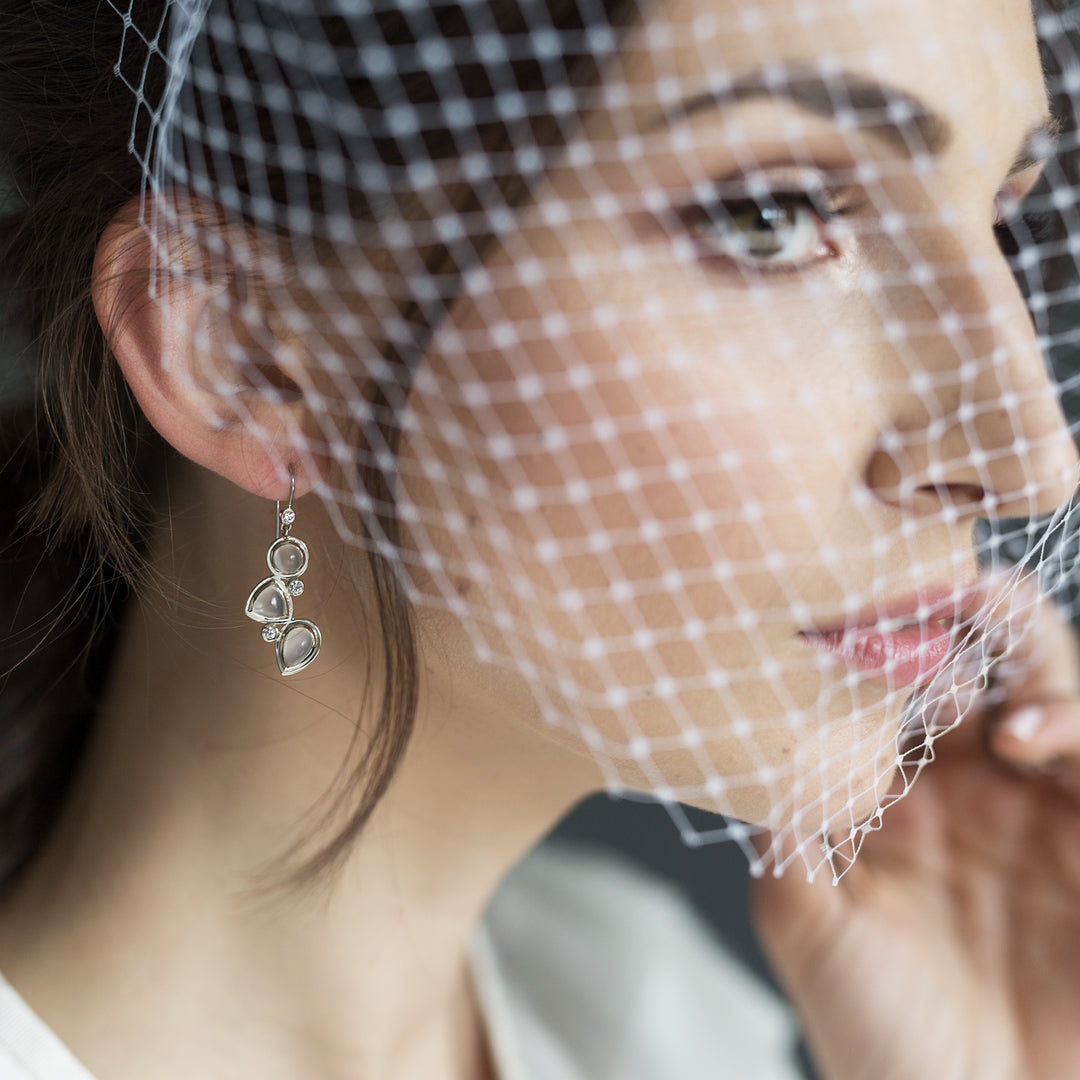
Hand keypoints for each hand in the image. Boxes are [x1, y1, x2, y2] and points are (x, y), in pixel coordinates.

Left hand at [753, 573, 1079, 1079]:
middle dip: (976, 616)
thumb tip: (750, 740)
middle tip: (955, 589)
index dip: (885, 633)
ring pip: (1051, 692)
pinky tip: (1032, 738)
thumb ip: (782, 825)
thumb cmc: (875, 1033)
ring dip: (1034, 667)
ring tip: (1006, 711)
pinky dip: (1074, 726)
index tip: (860, 597)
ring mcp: (1042, 808)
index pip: (895, 678)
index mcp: (894, 784)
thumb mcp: (804, 921)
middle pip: (984, 660)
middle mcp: (970, 781)